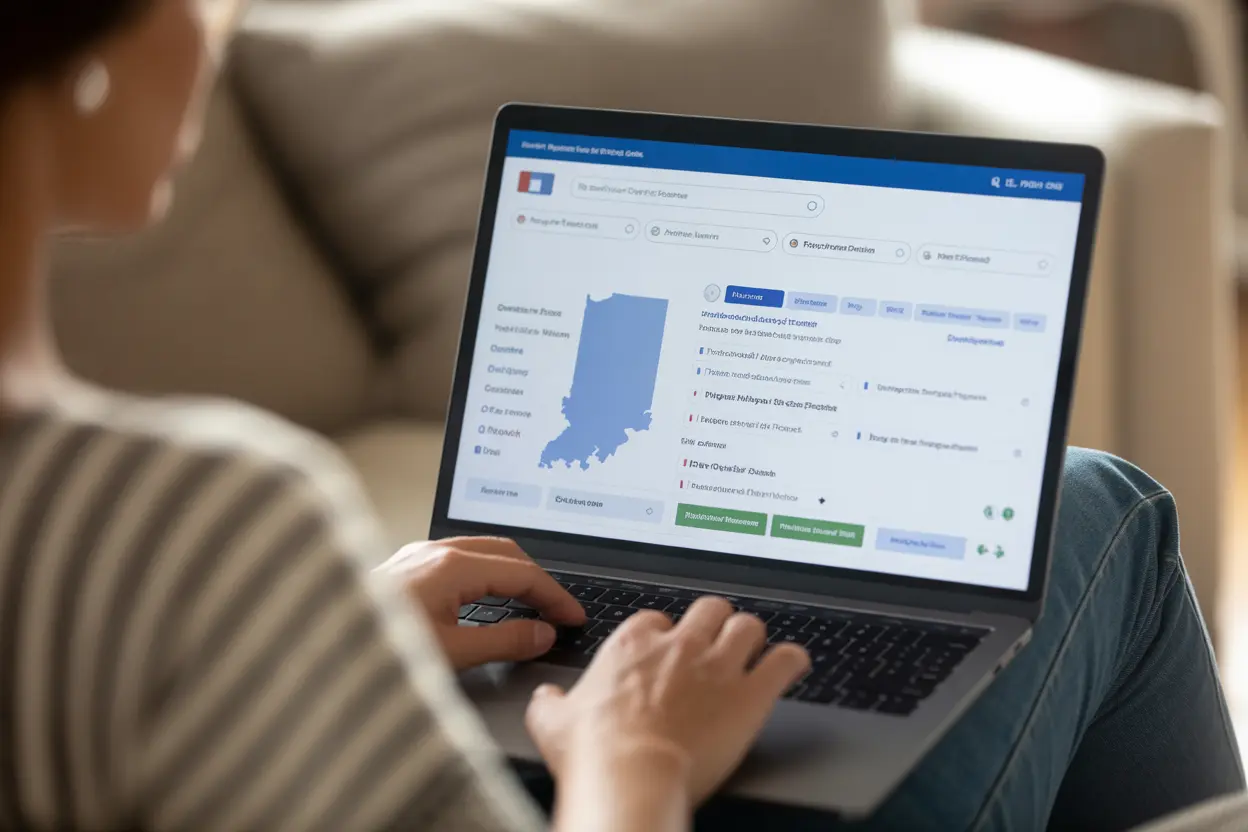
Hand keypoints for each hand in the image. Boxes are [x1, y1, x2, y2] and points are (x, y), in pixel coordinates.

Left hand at [377, 537, 585, 669]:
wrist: (318, 646)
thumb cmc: (378, 648)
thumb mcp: (452, 652)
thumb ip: (505, 641)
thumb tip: (542, 633)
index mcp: (452, 565)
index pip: (522, 573)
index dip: (554, 595)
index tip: (574, 616)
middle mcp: (434, 551)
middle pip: (505, 552)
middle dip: (537, 578)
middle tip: (558, 607)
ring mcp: (416, 555)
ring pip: (480, 552)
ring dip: (510, 574)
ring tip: (529, 602)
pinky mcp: (402, 567)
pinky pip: (456, 559)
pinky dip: (483, 575)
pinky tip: (483, 597)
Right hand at [526, 597, 809, 805]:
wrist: (630, 778)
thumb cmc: (594, 753)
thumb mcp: (551, 723)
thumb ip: (550, 704)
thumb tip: (545, 700)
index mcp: (633, 642)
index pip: (657, 619)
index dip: (664, 637)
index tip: (664, 655)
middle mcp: (680, 644)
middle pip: (709, 610)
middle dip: (714, 624)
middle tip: (714, 643)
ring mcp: (719, 666)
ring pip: (749, 625)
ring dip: (752, 638)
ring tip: (753, 650)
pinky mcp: (751, 695)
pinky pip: (785, 661)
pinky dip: (791, 662)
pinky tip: (791, 665)